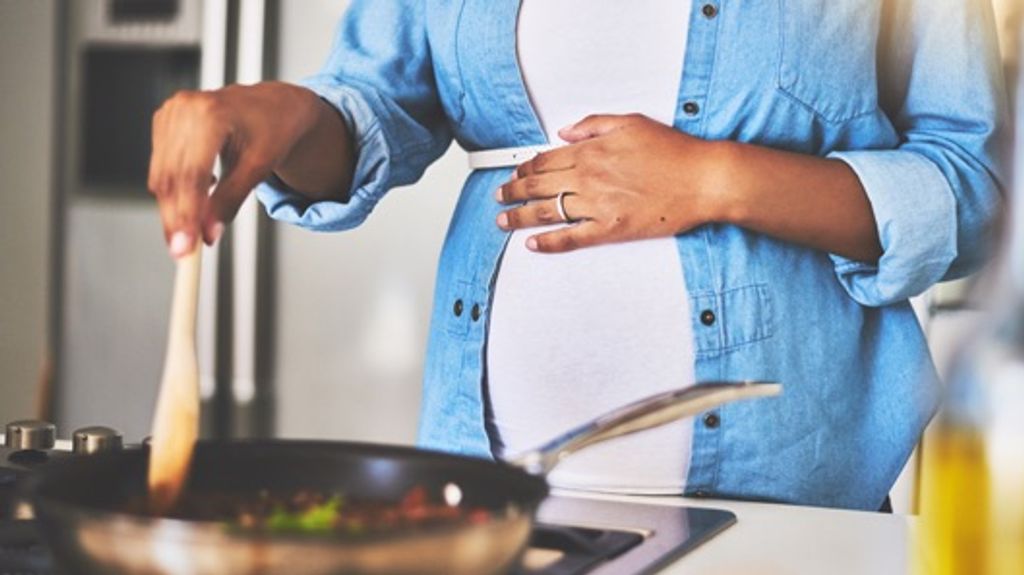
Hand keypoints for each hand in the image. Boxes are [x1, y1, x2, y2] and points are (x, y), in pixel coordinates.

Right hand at [148, 82, 326, 257]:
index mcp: (212, 113)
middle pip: (171, 176)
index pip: (191, 173)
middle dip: (176, 218)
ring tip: (190, 232)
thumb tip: (209, 233)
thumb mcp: (258, 167)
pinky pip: (161, 165)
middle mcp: (186, 108)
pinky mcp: (164, 121)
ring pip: (161, 174)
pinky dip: (173, 189)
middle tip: (182, 252)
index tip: (186, 246)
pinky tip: (195, 197)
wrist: (273, 105)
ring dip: (171, 208)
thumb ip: (231, 200)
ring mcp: (171, 112)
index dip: (186, 213)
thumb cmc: (273, 130)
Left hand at [495, 113, 729, 252]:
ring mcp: (597, 206)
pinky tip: (532, 244)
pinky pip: (570, 238)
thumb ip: (593, 125)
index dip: (524, 168)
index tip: (514, 173)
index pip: (544, 160)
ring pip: (546, 212)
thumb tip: (566, 132)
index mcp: (591, 152)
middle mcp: (588, 179)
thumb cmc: (674, 152)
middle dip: (512, 191)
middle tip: (499, 196)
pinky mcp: (610, 229)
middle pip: (537, 186)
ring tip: (503, 220)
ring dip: (519, 216)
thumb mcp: (631, 123)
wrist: (702, 180)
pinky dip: (548, 242)